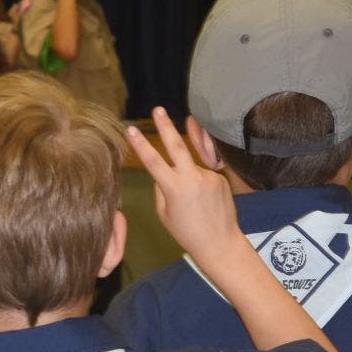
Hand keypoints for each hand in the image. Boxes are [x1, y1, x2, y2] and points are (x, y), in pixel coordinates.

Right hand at [126, 108, 243, 261]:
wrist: (219, 242)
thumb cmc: (187, 232)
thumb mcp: (165, 212)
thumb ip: (161, 188)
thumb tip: (161, 172)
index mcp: (174, 188)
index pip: (152, 161)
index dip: (140, 145)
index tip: (130, 129)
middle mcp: (192, 177)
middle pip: (177, 145)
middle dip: (166, 126)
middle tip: (158, 109)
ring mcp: (208, 175)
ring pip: (190, 168)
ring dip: (187, 179)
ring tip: (194, 203)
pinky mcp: (220, 177)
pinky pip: (203, 176)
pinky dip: (200, 186)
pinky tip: (206, 204)